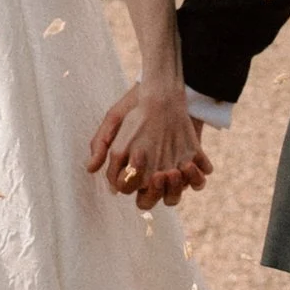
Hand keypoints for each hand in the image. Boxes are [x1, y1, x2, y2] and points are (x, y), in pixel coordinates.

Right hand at [85, 78, 210, 208]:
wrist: (166, 90)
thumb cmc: (135, 105)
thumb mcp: (115, 119)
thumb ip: (101, 143)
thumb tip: (91, 169)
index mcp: (133, 168)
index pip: (130, 190)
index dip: (133, 185)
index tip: (138, 167)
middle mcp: (152, 174)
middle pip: (153, 200)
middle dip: (157, 193)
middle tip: (161, 174)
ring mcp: (174, 169)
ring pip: (176, 194)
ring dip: (177, 188)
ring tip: (178, 169)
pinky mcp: (194, 160)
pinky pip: (199, 181)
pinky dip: (197, 178)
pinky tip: (191, 163)